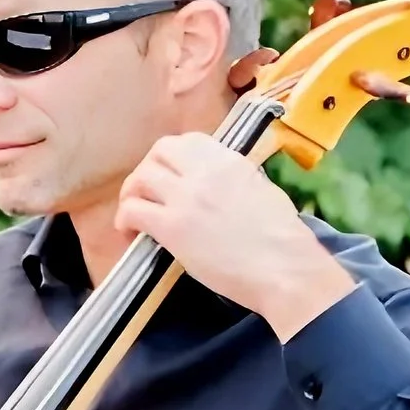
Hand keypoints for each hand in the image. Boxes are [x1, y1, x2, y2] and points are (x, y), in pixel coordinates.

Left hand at [115, 132, 356, 340]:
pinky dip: (124, 221)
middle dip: (147, 170)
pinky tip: (132, 234)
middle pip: (159, 152)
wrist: (284, 268)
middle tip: (147, 194)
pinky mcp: (173, 227)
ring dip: (132, 195)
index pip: (189, 141)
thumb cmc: (282, 239)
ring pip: (140, 178)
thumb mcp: (262, 191)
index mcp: (231, 161)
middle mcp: (206, 172)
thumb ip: (235, 181)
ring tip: (136, 215)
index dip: (172, 157)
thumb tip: (217, 185)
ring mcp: (187, 197)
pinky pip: (132, 211)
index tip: (171, 175)